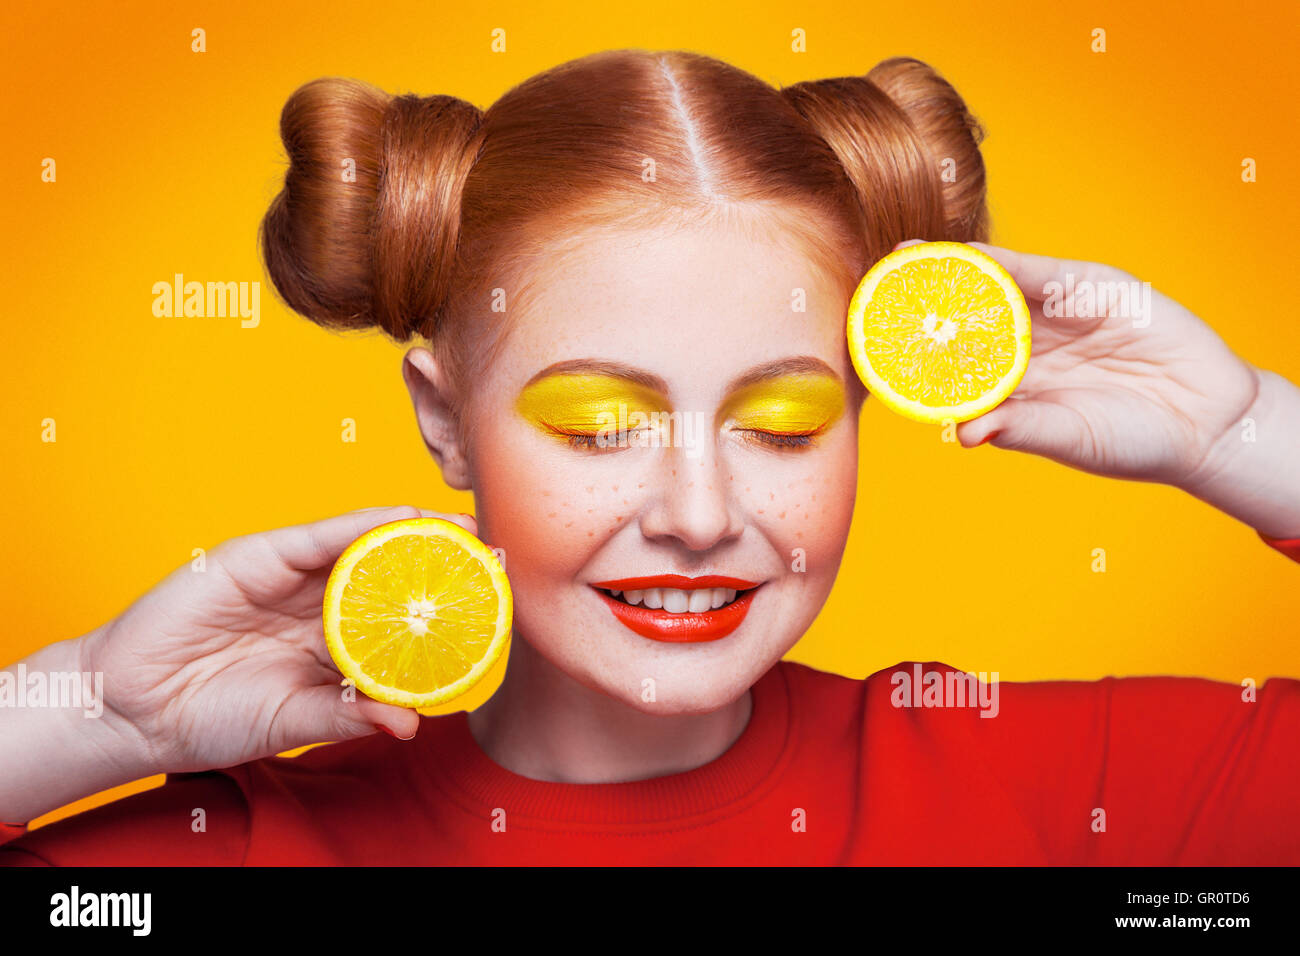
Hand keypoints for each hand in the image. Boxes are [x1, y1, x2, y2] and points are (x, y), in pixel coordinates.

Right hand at [80, 505, 476, 775]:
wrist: (130, 708)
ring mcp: (292, 577)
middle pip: (393, 574)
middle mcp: (321, 604)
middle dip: (444, 563)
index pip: (401, 619)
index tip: (497, 604)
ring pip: (365, 545)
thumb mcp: (290, 720)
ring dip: (417, 534)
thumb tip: (409, 723)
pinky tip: (406, 519)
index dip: (445, 609)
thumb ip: (346, 715)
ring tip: (468, 530)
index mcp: (334, 644)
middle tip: (499, 556)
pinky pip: (320, 535)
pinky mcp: (260, 556)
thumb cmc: (210, 717)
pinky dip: (364, 525)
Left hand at [901, 240, 1260, 486]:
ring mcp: (1055, 316)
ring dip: (950, 274)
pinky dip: (1001, 262)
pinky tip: (964, 256)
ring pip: (993, 288)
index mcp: (1012, 389)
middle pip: (963, 320)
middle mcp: (1026, 348)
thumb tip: (967, 436)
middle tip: (870, 288)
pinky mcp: (1091, 288)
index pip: (951, 366)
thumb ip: (1024, 430)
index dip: (913, 354)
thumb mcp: (1073, 438)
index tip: (870, 346)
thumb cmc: (1134, 441)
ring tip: (903, 261)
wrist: (1210, 420)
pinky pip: (1038, 272)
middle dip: (920, 304)